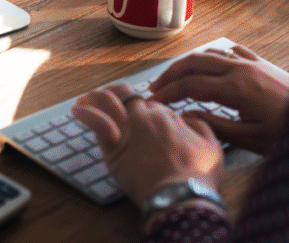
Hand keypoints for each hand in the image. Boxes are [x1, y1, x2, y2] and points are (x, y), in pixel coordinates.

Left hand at [71, 84, 223, 206]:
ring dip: (94, 98)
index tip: (137, 114)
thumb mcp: (212, 145)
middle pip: (125, 96)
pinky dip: (85, 113)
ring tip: (85, 100)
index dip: (142, 108)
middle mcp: (145, 117)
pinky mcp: (114, 146)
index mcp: (167, 115)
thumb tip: (189, 118)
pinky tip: (76, 110)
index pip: (148, 104)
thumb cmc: (197, 174)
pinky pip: (95, 122)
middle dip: (114, 94)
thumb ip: (200, 125)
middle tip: (106, 97)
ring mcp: (128, 129)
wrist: (180, 194)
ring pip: (107, 102)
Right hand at [148, 46, 288, 153]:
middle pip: (195, 62)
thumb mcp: (249, 138)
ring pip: (211, 54)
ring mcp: (252, 63)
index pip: (190, 84)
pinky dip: (214, 56)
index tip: (153, 101)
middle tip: (156, 87)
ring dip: (190, 63)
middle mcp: (241, 68)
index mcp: (236, 87)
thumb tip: (187, 116)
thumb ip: (215, 125)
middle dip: (171, 73)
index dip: (168, 92)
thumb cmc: (287, 131)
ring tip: (176, 77)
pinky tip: (211, 63)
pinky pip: (232, 52)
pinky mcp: (262, 64)